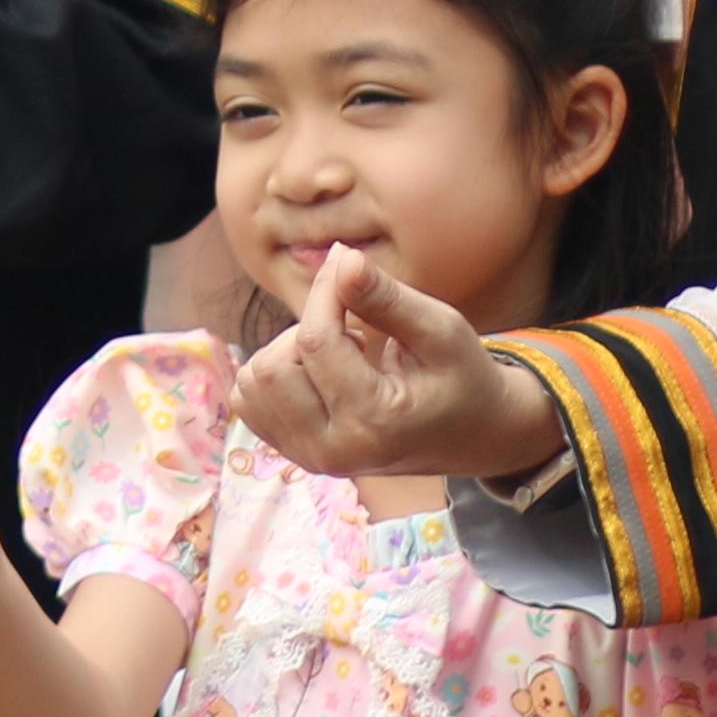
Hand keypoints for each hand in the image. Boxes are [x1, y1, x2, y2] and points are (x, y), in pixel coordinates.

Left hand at [233, 243, 564, 485]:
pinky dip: (276, 373)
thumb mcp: (440, 330)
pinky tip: (321, 374)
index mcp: (374, 423)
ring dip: (289, 352)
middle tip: (354, 331)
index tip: (345, 269)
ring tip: (342, 356)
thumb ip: (387, 298)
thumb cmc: (459, 376)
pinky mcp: (292, 453)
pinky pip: (249, 399)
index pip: (315, 343)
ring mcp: (309, 458)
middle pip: (272, 367)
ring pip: (254, 382)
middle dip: (306, 329)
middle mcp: (334, 452)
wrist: (467, 433)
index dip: (324, 292)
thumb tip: (341, 258)